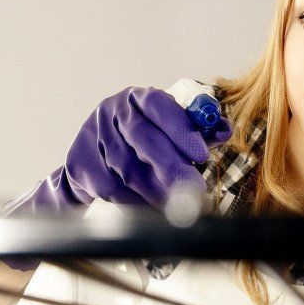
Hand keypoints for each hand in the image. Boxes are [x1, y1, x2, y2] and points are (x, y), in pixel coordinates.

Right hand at [0, 87, 228, 270]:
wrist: (92, 158)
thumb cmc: (141, 143)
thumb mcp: (168, 130)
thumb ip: (197, 130)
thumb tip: (222, 130)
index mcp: (137, 98)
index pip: (159, 106)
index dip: (181, 129)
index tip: (201, 154)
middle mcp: (112, 111)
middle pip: (142, 137)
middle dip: (171, 166)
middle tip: (195, 188)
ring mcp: (93, 136)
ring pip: (127, 167)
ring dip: (156, 189)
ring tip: (177, 204)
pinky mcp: (80, 163)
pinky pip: (111, 187)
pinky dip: (134, 201)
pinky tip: (149, 206)